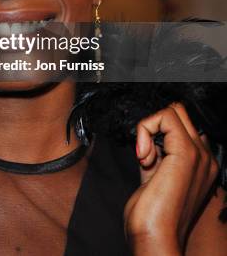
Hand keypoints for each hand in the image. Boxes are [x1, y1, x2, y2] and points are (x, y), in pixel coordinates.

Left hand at [124, 102, 219, 254]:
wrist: (156, 237)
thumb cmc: (152, 216)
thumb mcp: (153, 176)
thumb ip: (155, 154)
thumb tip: (148, 136)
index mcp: (201, 164)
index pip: (182, 125)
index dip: (158, 131)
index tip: (146, 155)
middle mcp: (205, 157)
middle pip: (179, 113)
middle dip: (155, 126)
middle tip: (145, 155)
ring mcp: (199, 154)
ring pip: (172, 111)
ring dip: (150, 128)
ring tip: (146, 158)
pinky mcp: (186, 153)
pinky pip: (165, 117)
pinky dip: (146, 128)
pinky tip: (144, 156)